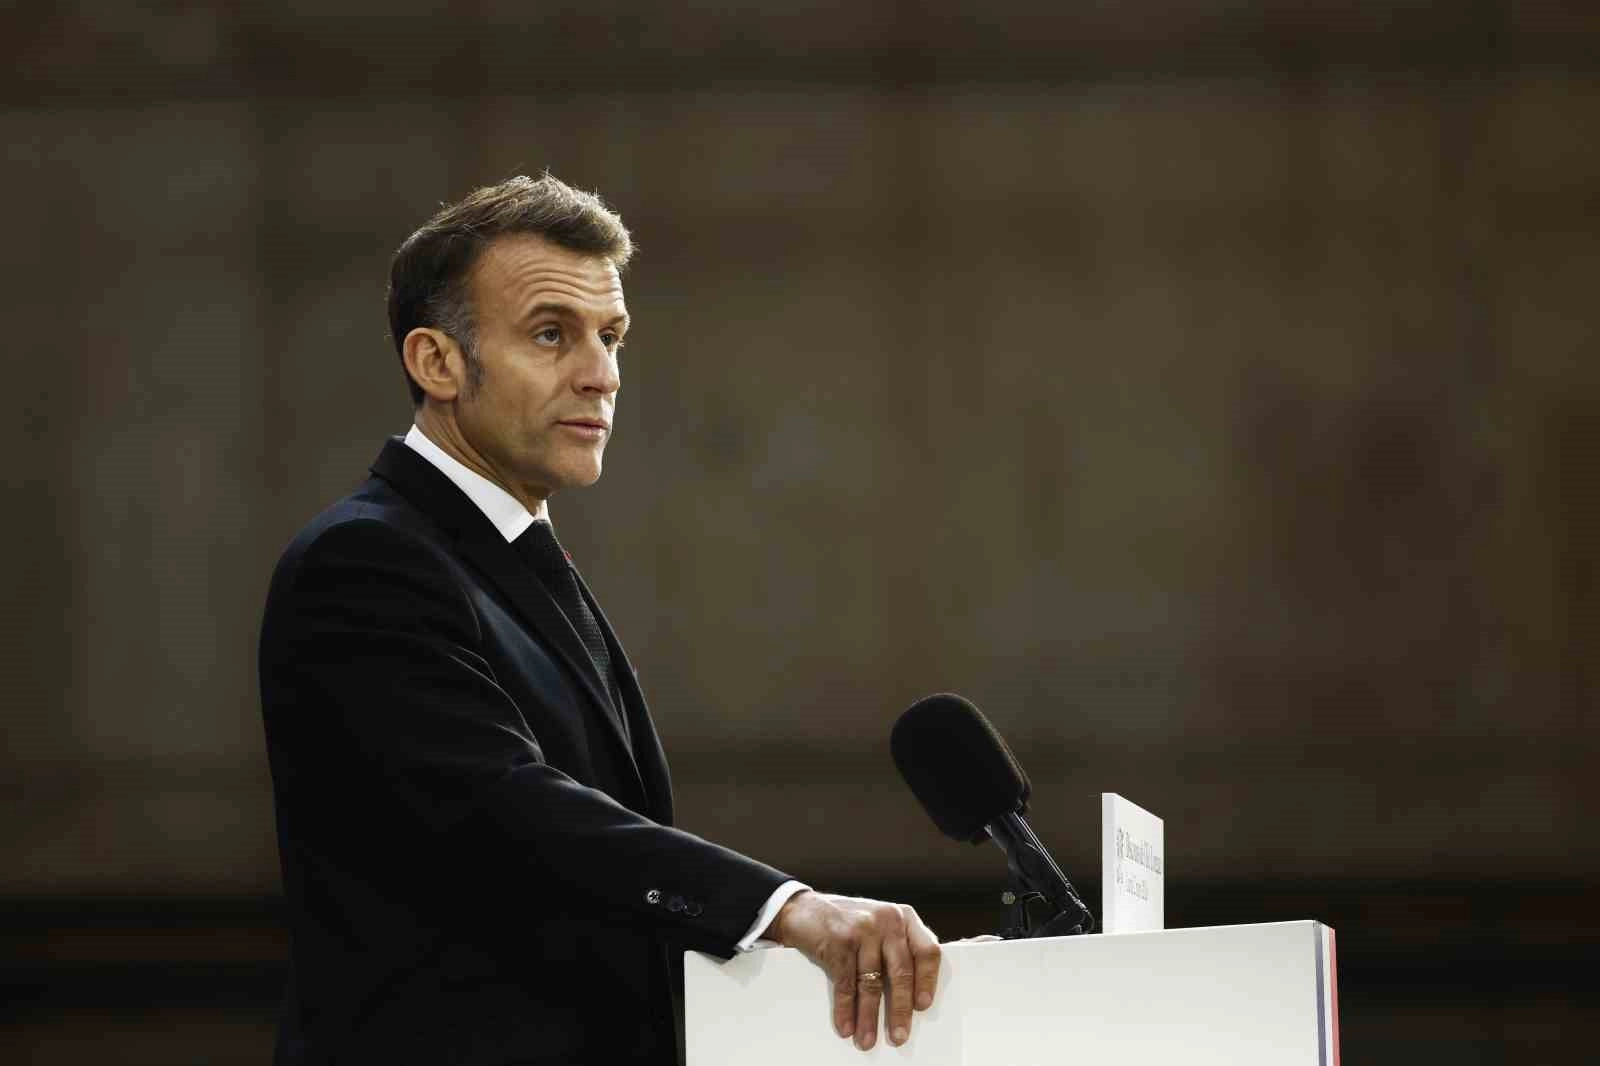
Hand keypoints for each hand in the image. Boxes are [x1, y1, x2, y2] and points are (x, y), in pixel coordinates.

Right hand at [764, 890, 941, 1049]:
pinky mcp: (839, 941)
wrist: (803, 908)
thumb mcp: (878, 924)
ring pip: (872, 983)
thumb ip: (897, 947)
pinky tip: (846, 1025)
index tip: (922, 1006)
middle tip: (898, 1035)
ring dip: (869, 1016)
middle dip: (900, 1009)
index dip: (928, 980)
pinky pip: (846, 984)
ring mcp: (863, 929)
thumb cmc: (846, 922)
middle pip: (901, 972)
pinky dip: (845, 1009)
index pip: (927, 950)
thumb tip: (910, 997)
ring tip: (867, 1039)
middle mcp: (887, 920)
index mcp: (903, 917)